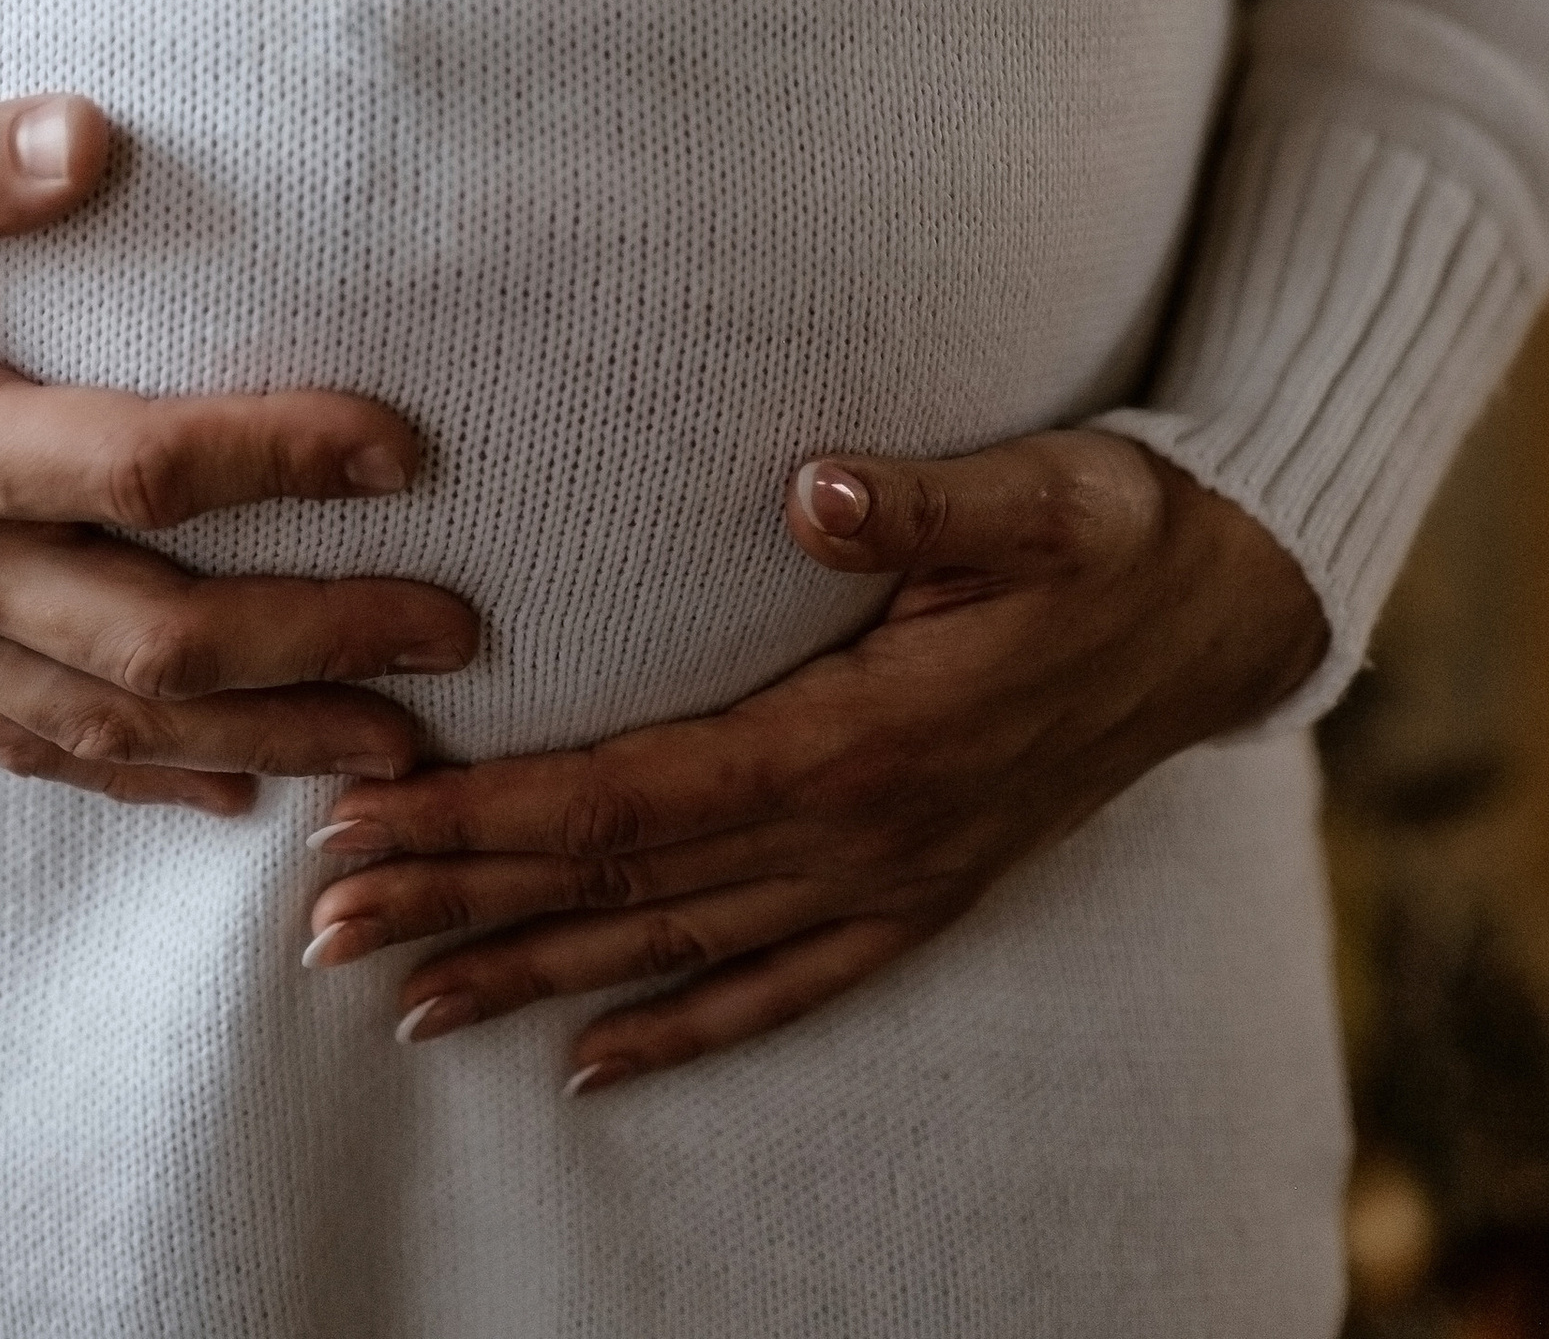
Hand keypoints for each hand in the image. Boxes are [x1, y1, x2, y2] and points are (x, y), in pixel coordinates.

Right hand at [0, 100, 473, 814]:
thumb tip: (96, 135)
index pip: (135, 469)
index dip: (278, 459)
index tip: (402, 446)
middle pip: (152, 638)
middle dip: (318, 646)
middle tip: (455, 634)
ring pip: (105, 723)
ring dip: (261, 741)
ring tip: (396, 754)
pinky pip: (24, 744)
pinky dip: (136, 780)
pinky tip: (230, 791)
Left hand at [299, 428, 1326, 1085]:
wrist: (1224, 612)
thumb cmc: (1115, 531)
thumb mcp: (1042, 493)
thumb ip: (923, 498)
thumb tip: (815, 484)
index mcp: (859, 740)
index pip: (631, 796)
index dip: (493, 817)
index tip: (373, 822)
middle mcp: (860, 836)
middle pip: (622, 888)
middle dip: (465, 903)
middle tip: (324, 925)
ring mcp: (889, 879)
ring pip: (677, 950)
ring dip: (535, 974)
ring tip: (402, 999)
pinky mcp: (917, 892)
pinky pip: (780, 985)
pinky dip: (681, 1028)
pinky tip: (592, 1063)